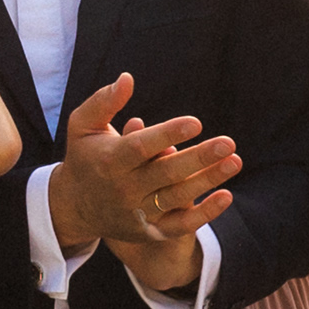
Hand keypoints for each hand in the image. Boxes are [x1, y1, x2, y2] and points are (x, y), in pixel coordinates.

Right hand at [50, 72, 238, 251]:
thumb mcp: (83, 127)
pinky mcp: (151, 230)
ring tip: (234, 161)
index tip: (196, 123)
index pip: (141, 147)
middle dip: (198, 158)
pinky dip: (205, 214)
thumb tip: (126, 78)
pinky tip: (227, 196)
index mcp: (110, 160)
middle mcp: (125, 188)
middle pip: (165, 173)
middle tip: (229, 143)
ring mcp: (138, 211)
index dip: (167, 135)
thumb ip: (103, 102)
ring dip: (207, 180)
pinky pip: (181, 225)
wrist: (75, 207)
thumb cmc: (87, 157)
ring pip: (177, 197)